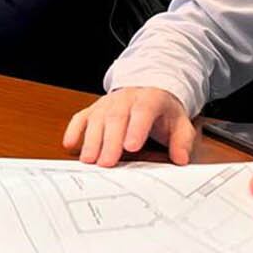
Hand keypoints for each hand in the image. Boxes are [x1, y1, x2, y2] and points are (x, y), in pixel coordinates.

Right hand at [62, 87, 196, 166]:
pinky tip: (70, 145)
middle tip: (106, 162)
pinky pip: (80, 117)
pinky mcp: (94, 109)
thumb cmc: (162, 112)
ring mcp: (107, 104)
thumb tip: (180, 158)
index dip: (136, 128)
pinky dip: (73, 130)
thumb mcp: (180, 123)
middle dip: (110, 141)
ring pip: (97, 118)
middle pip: (116, 118)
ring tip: (89, 160)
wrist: (149, 90)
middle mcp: (125, 99)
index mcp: (149, 100)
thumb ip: (182, 141)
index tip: (131, 147)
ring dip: (91, 140)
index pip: (143, 111)